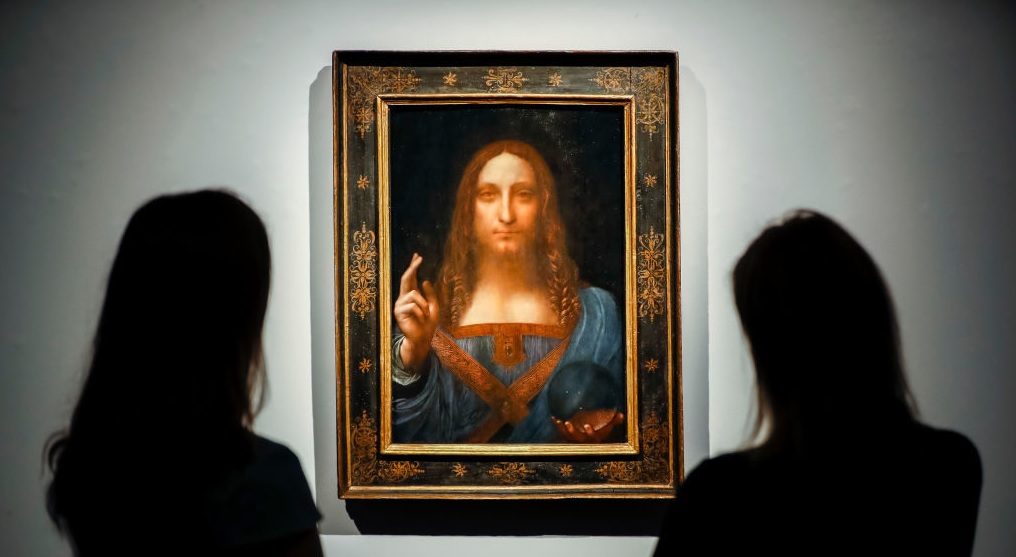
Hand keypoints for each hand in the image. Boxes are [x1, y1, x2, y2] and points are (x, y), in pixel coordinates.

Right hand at [394, 253, 439, 370]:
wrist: (422, 339)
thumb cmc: (428, 325)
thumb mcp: (433, 307)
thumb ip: (430, 295)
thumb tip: (425, 281)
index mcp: (411, 296)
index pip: (411, 278)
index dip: (413, 267)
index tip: (417, 256)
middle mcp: (404, 298)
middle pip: (406, 278)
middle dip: (413, 267)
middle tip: (419, 258)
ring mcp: (400, 305)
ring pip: (414, 294)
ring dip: (424, 305)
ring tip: (425, 315)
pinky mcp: (398, 312)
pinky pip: (413, 305)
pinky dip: (421, 312)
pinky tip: (421, 319)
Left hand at [552, 410, 624, 442]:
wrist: (591, 432)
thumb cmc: (601, 428)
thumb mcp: (609, 425)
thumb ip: (615, 420)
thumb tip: (621, 415)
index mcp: (594, 439)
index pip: (593, 438)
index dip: (590, 432)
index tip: (587, 425)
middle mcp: (584, 441)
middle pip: (577, 438)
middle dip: (572, 431)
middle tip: (568, 423)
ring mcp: (575, 438)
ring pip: (568, 436)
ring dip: (563, 429)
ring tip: (560, 421)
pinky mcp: (568, 435)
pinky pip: (561, 431)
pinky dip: (557, 425)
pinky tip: (554, 418)